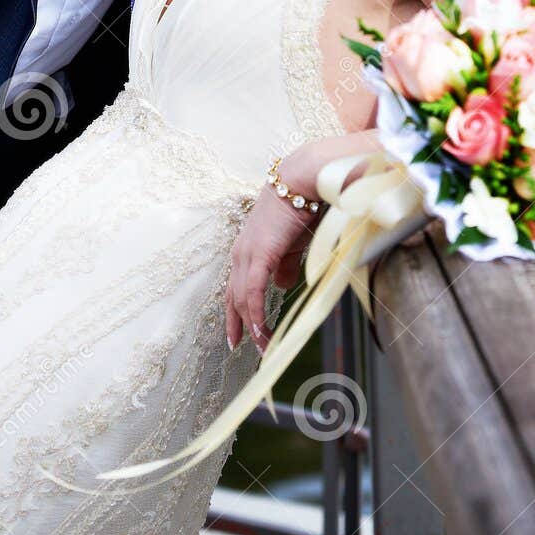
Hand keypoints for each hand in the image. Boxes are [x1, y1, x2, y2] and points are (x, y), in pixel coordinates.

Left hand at [226, 183, 313, 354]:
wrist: (300, 183)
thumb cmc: (298, 210)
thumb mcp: (290, 244)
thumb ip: (284, 266)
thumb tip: (282, 287)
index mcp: (246, 251)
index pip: (235, 290)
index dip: (235, 315)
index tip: (238, 337)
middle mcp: (240, 254)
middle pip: (234, 298)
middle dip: (238, 326)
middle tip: (245, 350)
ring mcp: (247, 254)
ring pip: (243, 299)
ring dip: (252, 326)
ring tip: (263, 348)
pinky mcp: (259, 254)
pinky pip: (254, 292)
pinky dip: (256, 314)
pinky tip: (259, 331)